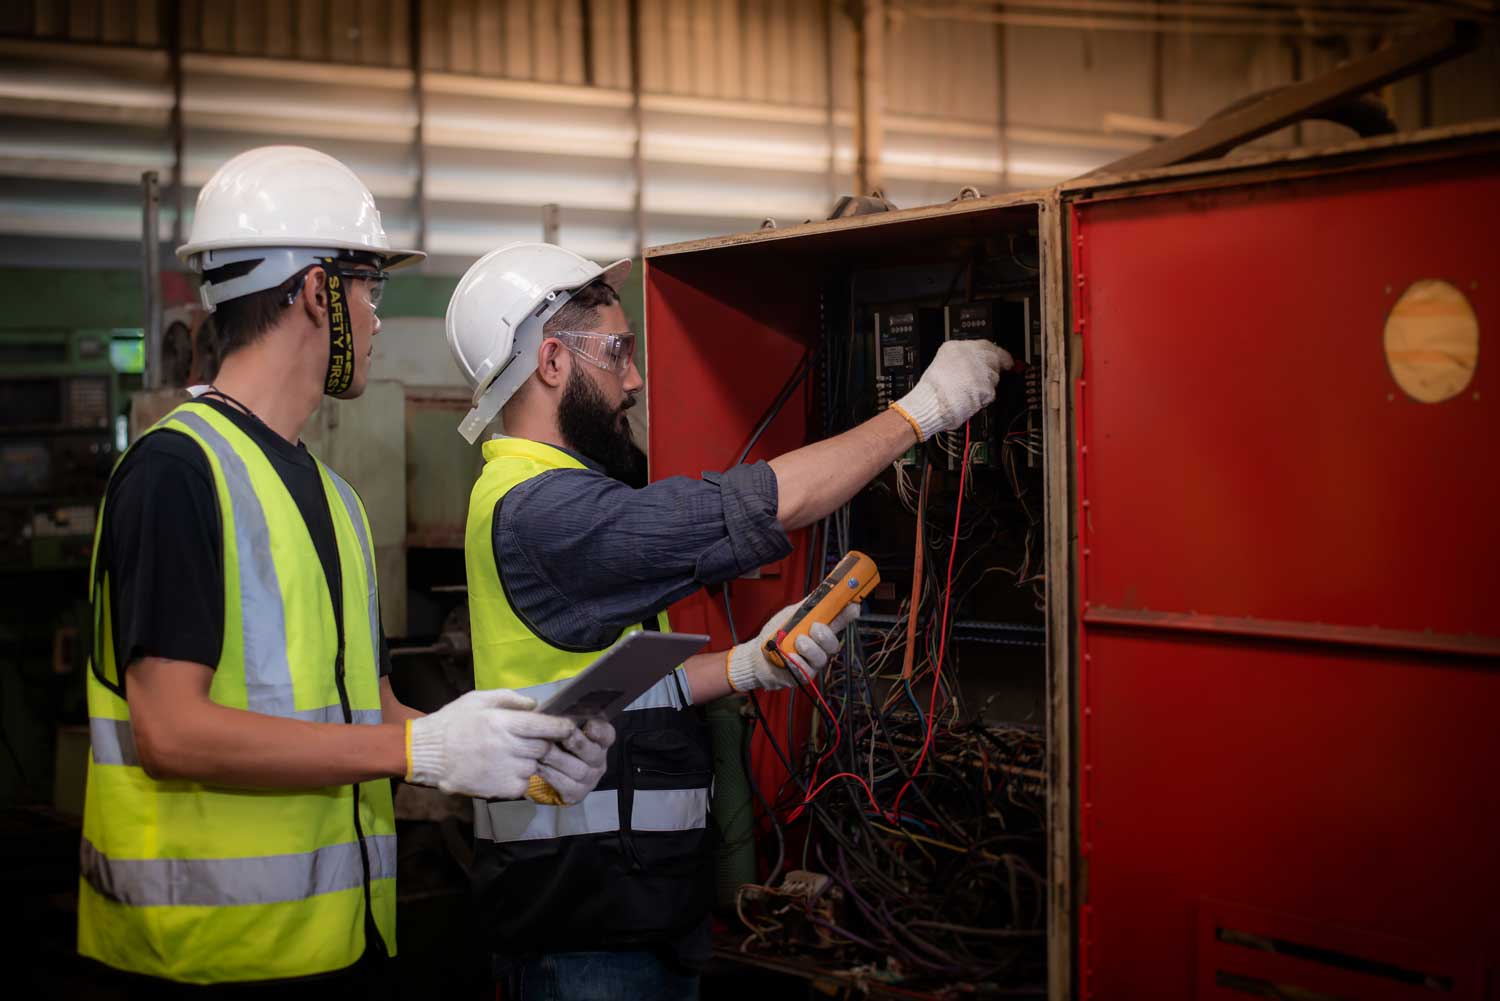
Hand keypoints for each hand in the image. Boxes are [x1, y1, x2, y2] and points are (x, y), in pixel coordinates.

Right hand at [406, 689, 577, 799]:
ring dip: (531, 761)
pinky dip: (521, 777)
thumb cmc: (454, 722)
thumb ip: (510, 699)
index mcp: (503, 722)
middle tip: (534, 741)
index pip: (545, 726)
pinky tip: (506, 769)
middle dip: (544, 744)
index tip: (570, 727)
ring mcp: (505, 770)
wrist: (427, 754)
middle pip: (544, 747)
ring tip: (514, 755)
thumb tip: (536, 705)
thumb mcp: (479, 699)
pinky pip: (523, 783)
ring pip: (535, 766)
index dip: (562, 727)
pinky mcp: (501, 789)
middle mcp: (507, 747)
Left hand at [535, 718, 615, 804]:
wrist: (550, 771)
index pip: (607, 735)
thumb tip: (550, 706)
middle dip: (576, 743)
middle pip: (593, 753)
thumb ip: (562, 717)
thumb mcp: (561, 728)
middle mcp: (599, 761)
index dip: (599, 731)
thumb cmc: (556, 742)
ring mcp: (589, 779)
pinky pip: (564, 784)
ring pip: (577, 770)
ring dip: (558, 759)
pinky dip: (549, 774)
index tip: (588, 725)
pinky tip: (537, 765)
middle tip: (560, 735)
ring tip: (541, 750)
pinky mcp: (576, 794)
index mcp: (600, 741)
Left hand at [727, 600, 861, 691]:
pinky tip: (790, 657)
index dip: (848, 614)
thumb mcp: (790, 615)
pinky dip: (798, 662)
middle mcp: (819, 647)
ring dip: (810, 648)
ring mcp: (812, 662)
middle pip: (834, 643)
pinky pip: (807, 670)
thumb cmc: (774, 635)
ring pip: (821, 657)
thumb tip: (822, 592)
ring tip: (798, 642)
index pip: (839, 621)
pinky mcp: (803, 675)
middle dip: (826, 635)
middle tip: (814, 628)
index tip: (852, 606)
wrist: (756, 656)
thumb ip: (806, 606)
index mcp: (819, 629)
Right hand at [893, 339, 1012, 440]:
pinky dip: (983, 398)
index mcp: (956, 347)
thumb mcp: (942, 363)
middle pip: (995, 359)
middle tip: (985, 380)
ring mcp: (980, 370)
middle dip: (993, 370)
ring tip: (968, 391)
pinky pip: (991, 393)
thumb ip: (961, 359)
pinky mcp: (986, 387)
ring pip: (994, 377)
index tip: (1003, 358)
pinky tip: (970, 399)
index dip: (997, 353)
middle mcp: (970, 355)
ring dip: (986, 385)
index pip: (986, 345)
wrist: (930, 404)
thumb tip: (977, 362)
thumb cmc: (932, 390)